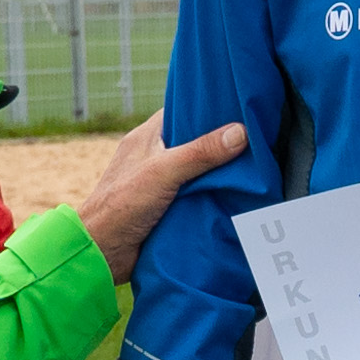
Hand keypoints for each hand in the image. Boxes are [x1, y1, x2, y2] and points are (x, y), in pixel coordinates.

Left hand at [77, 110, 254, 273]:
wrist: (103, 252)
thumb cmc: (123, 204)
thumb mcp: (164, 172)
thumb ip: (200, 153)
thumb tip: (241, 132)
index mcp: (147, 137)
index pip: (181, 111)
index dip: (208, 108)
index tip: (238, 106)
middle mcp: (155, 156)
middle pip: (196, 142)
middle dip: (222, 142)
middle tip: (257, 137)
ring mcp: (163, 182)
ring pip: (199, 170)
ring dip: (221, 172)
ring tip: (257, 165)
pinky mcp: (169, 207)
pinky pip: (198, 195)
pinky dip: (215, 195)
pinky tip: (241, 195)